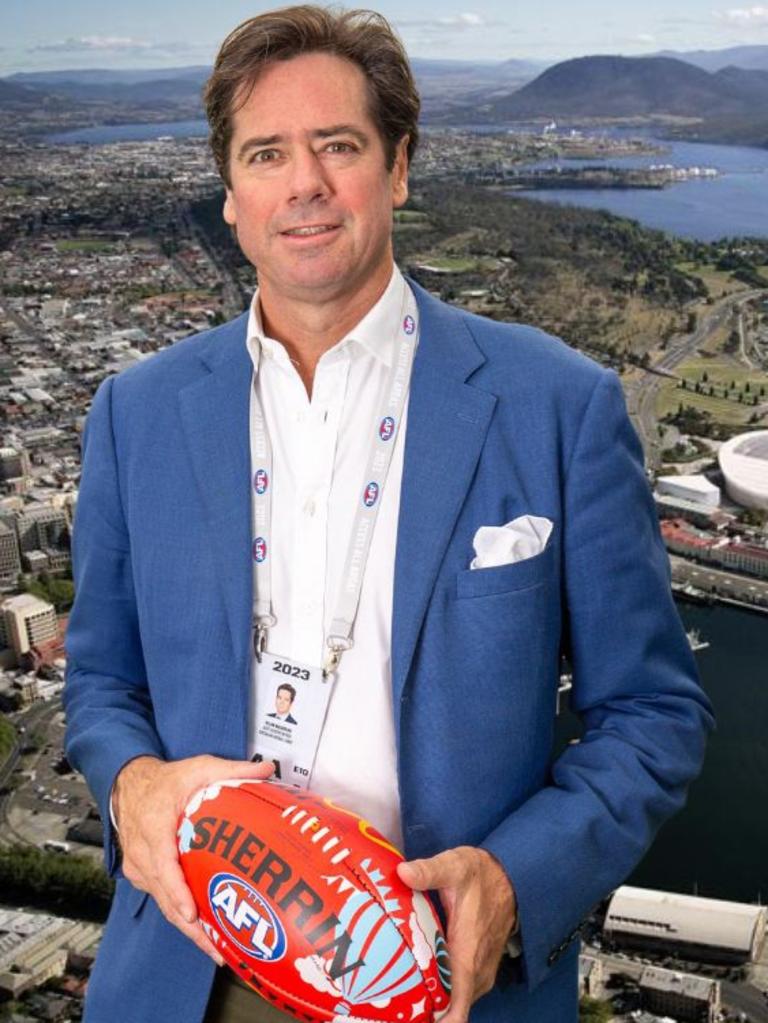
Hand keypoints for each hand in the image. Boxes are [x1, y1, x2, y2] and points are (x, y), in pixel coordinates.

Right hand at [113, 754, 273, 964]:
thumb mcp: (198, 767)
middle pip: (164, 895)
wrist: (129, 784)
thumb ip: (232, 770)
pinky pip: (160, 898)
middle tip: (215, 947)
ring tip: (215, 948)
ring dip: (187, 927)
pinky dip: (179, 913)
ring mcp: (139, 866)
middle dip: (190, 925)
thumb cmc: (164, 781)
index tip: (191, 913)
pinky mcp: (141, 874)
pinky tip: (202, 929)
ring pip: (162, 902)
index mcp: (155, 825)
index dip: (177, 892)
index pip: (163, 865)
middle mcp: (143, 851)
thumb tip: (267, 770)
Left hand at [397, 846, 516, 1022]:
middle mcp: (476, 974)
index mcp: (467, 956)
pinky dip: (439, 993)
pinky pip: (458, 993)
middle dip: (423, 1011)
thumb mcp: (455, 866)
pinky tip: (416, 982)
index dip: (436, 1021)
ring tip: (398, 994)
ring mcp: (479, 976)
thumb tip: (402, 872)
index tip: (409, 1019)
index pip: (456, 1008)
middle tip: (391, 1002)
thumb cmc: (481, 875)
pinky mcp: (478, 972)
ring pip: (452, 1002)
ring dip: (430, 1002)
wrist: (511, 878)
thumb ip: (429, 871)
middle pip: (448, 1009)